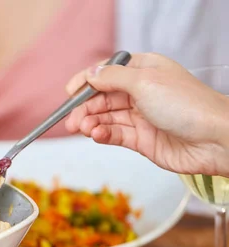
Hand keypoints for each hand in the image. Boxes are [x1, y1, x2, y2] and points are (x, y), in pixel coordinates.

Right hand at [65, 53, 228, 176]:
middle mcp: (141, 92)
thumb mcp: (144, 82)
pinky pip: (114, 134)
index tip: (69, 93)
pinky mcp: (141, 139)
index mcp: (144, 71)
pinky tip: (97, 135)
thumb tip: (90, 73)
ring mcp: (141, 116)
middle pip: (102, 98)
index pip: (107, 73)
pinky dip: (102, 135)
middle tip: (71, 121)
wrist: (214, 139)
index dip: (86, 82)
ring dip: (91, 123)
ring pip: (106, 117)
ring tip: (83, 129)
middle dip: (84, 108)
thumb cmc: (187, 105)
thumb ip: (112, 78)